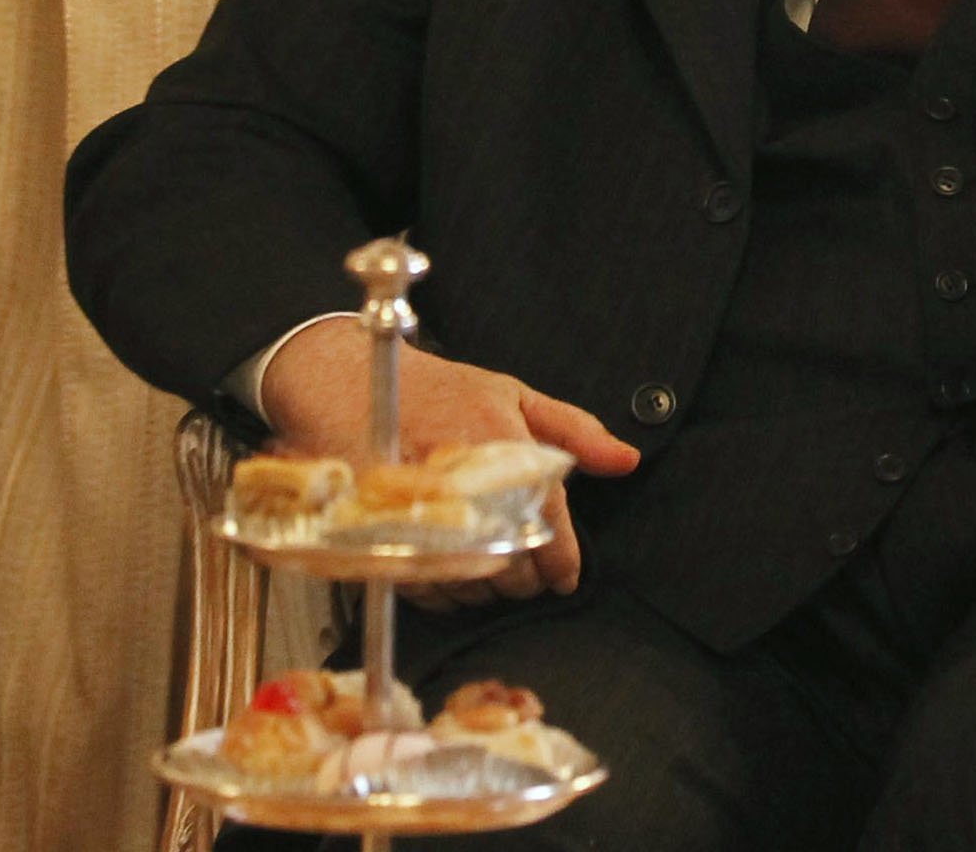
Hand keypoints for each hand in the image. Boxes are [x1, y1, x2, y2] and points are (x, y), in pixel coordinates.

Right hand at [261, 318, 639, 607]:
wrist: (349, 383)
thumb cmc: (436, 389)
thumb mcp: (512, 395)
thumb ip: (574, 430)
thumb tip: (626, 460)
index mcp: (500, 438)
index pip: (547, 522)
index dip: (562, 561)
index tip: (565, 577)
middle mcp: (460, 475)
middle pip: (511, 563)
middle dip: (526, 580)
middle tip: (527, 575)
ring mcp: (416, 506)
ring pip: (469, 583)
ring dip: (488, 591)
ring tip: (492, 572)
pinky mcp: (377, 532)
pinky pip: (424, 587)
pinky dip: (446, 593)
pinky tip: (455, 574)